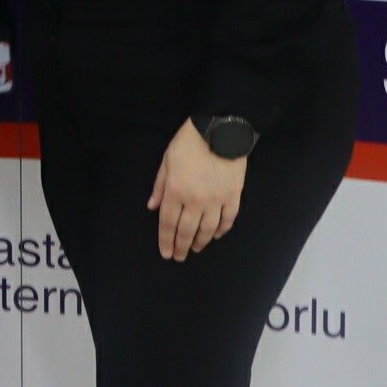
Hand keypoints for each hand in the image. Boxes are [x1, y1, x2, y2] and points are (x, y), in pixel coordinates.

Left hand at [148, 120, 246, 261]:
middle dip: (181, 247)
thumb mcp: (167, 160)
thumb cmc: (190, 141)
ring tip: (195, 248)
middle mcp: (195, 200)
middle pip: (186, 231)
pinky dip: (221, 230)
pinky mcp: (233, 196)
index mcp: (176, 190)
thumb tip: (153, 207)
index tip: (166, 252)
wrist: (221, 129)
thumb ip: (160, 186)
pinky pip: (227, 220)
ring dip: (200, 242)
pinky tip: (216, 235)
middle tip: (179, 257)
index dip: (166, 240)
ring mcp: (216, 200)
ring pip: (207, 230)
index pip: (168, 223)